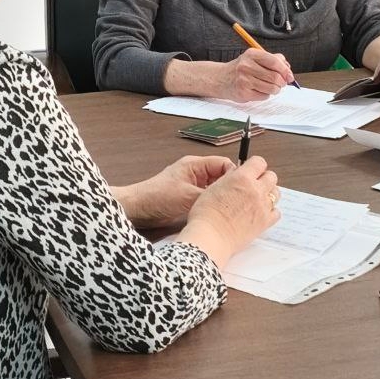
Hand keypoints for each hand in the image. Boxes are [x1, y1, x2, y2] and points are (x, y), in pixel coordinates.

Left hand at [117, 156, 233, 228]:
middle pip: (222, 177)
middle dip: (230, 188)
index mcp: (195, 165)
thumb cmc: (157, 197)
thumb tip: (232, 200)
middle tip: (240, 201)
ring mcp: (193, 185)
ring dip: (222, 198)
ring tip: (232, 209)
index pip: (225, 164)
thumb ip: (210, 196)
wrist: (136, 209)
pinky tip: (220, 214)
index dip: (235, 176)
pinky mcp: (189, 198)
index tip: (242, 190)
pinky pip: (208, 198)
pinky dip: (214, 205)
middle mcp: (196, 173)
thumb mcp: (188, 197)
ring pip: (216, 189)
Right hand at [179, 156, 280, 267]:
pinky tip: (261, 212)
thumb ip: (229, 178)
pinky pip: (276, 212)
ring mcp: (262, 206)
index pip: (259, 162)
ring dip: (269, 193)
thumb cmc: (206, 214)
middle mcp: (255, 190)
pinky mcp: (265, 222)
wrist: (210, 236)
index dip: (255, 165)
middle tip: (255, 184)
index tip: (252, 169)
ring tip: (258, 198)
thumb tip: (236, 175)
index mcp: (242, 178)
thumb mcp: (213, 187)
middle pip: (271, 176)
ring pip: (276, 193)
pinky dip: (271, 211)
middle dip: (263, 178)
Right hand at [217, 49, 293, 102]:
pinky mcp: (243, 93)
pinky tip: (259, 90)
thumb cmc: (242, 69)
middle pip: (274, 77)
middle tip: (281, 83)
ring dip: (275, 90)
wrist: (221, 78)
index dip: (285, 70)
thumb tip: (288, 70)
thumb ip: (273, 60)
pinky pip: (264, 96)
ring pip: (271, 88)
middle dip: (281, 82)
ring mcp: (244, 80)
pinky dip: (265, 95)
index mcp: (252, 54)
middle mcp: (246, 66)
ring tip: (270, 87)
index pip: (274, 62)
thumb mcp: (255, 58)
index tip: (290, 76)